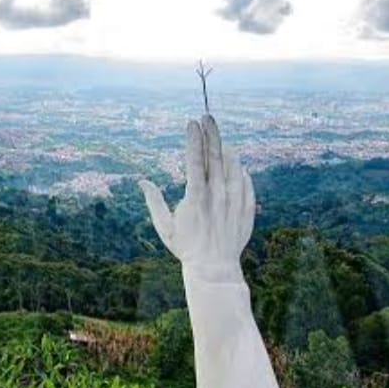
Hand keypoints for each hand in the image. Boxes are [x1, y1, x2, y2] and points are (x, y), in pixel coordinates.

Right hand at [141, 115, 254, 281]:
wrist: (214, 270)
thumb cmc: (185, 248)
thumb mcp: (164, 227)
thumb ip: (154, 201)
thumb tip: (142, 181)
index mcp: (195, 198)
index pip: (194, 160)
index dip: (193, 139)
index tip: (191, 123)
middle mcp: (217, 196)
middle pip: (215, 157)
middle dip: (211, 134)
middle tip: (207, 117)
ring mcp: (234, 202)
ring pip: (234, 167)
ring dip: (227, 150)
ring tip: (221, 141)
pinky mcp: (247, 210)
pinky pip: (246, 183)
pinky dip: (241, 171)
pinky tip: (237, 165)